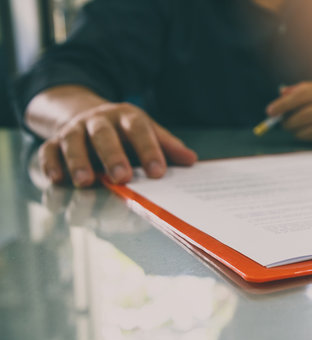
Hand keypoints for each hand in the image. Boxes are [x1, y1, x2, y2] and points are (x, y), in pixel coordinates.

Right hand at [38, 101, 196, 186]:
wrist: (86, 114)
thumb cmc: (125, 131)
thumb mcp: (147, 132)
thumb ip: (167, 146)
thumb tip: (191, 160)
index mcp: (127, 117)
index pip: (140, 130)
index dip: (149, 150)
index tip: (158, 172)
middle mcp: (99, 120)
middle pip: (104, 134)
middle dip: (113, 155)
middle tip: (122, 177)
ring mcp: (75, 129)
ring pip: (72, 140)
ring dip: (78, 161)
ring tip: (86, 182)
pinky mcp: (55, 141)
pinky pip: (48, 150)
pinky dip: (51, 163)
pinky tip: (57, 179)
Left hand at [266, 75, 311, 142]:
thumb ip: (311, 88)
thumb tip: (284, 93)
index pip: (302, 96)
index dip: (283, 105)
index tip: (270, 111)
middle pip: (305, 115)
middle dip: (289, 121)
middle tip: (282, 123)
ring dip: (298, 132)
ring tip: (294, 129)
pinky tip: (308, 134)